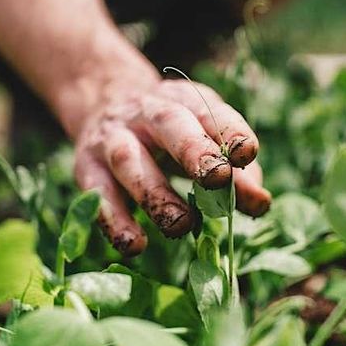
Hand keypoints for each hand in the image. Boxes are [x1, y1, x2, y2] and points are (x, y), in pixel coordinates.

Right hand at [69, 77, 271, 255]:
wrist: (103, 104)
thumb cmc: (171, 134)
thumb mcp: (205, 140)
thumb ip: (236, 173)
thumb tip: (259, 204)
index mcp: (185, 101)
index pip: (211, 112)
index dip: (230, 132)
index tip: (248, 153)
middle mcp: (147, 113)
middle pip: (170, 126)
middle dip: (193, 151)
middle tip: (217, 179)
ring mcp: (112, 138)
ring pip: (130, 161)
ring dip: (156, 194)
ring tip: (180, 226)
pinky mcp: (86, 167)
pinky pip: (98, 194)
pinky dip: (115, 221)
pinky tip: (135, 244)